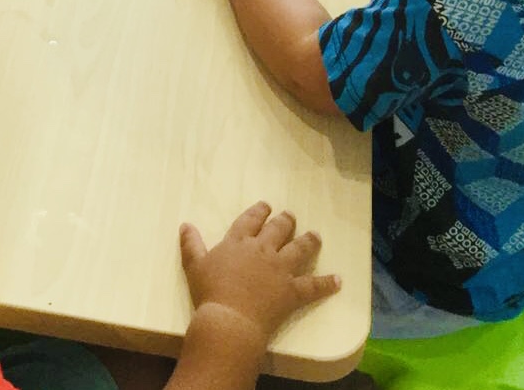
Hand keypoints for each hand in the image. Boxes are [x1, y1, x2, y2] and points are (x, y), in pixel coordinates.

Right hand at [180, 202, 340, 341]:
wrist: (229, 319)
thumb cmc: (209, 291)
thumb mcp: (194, 265)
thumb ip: (191, 243)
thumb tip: (185, 224)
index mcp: (238, 242)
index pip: (250, 220)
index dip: (259, 211)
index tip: (266, 206)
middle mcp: (262, 250)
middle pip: (277, 229)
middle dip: (285, 221)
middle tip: (291, 216)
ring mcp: (280, 269)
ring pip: (299, 249)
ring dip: (308, 241)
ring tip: (315, 235)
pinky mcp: (292, 290)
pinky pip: (313, 285)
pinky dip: (327, 283)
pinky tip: (339, 280)